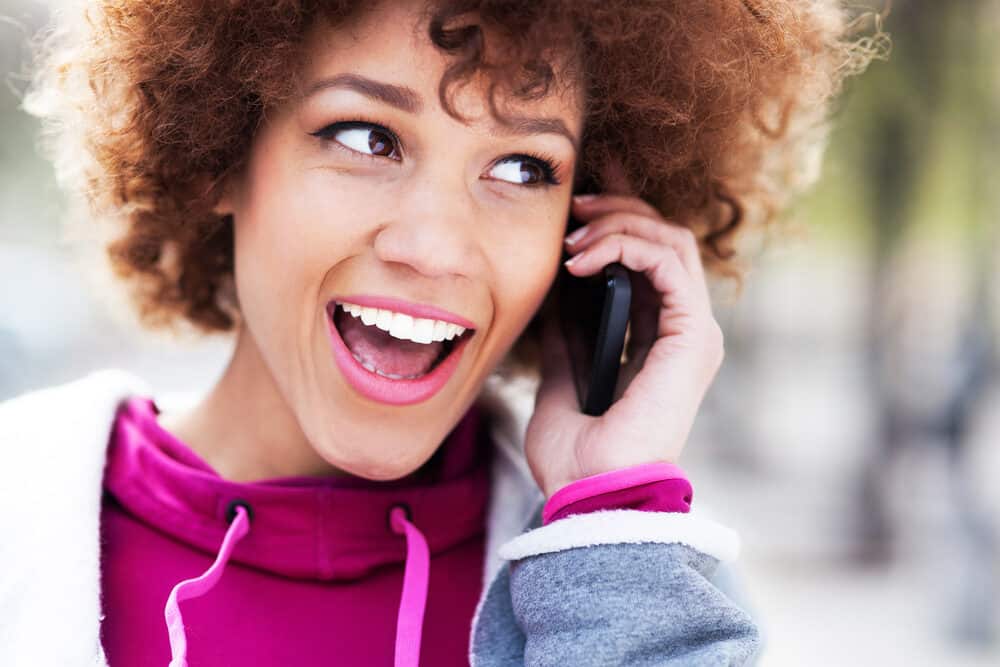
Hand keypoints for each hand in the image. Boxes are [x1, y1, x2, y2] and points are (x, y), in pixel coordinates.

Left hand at [524, 162, 724, 500]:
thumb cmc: (576, 453)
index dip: (616, 223)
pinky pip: (668, 262)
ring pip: (671, 240)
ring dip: (618, 223)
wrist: (590, 494)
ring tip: (572, 237)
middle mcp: (681, 332)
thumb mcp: (560, 376)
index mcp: (657, 341)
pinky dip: (625, 245)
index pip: (648, 259)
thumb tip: (555, 293)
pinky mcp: (693, 336)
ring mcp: (693, 333)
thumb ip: (565, 335)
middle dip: (616, 211)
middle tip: (571, 208)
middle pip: (664, 240)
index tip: (573, 208)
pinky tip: (583, 260)